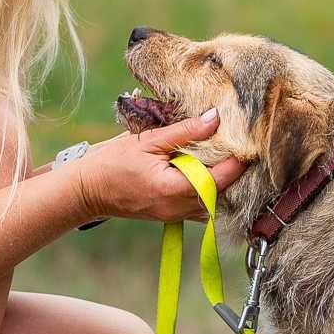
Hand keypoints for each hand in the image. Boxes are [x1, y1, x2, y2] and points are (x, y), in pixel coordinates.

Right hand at [73, 108, 245, 222]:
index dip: (236, 162)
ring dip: (221, 184)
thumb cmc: (112, 164)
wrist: (87, 191)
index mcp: (174, 189)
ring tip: (224, 159)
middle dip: (233, 172)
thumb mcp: (148, 141)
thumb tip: (215, 118)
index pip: (219, 179)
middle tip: (239, 147)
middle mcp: (178, 208)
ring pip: (213, 203)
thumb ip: (184, 131)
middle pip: (221, 193)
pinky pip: (199, 208)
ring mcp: (175, 215)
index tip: (245, 142)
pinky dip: (207, 192)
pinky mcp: (171, 216)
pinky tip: (205, 173)